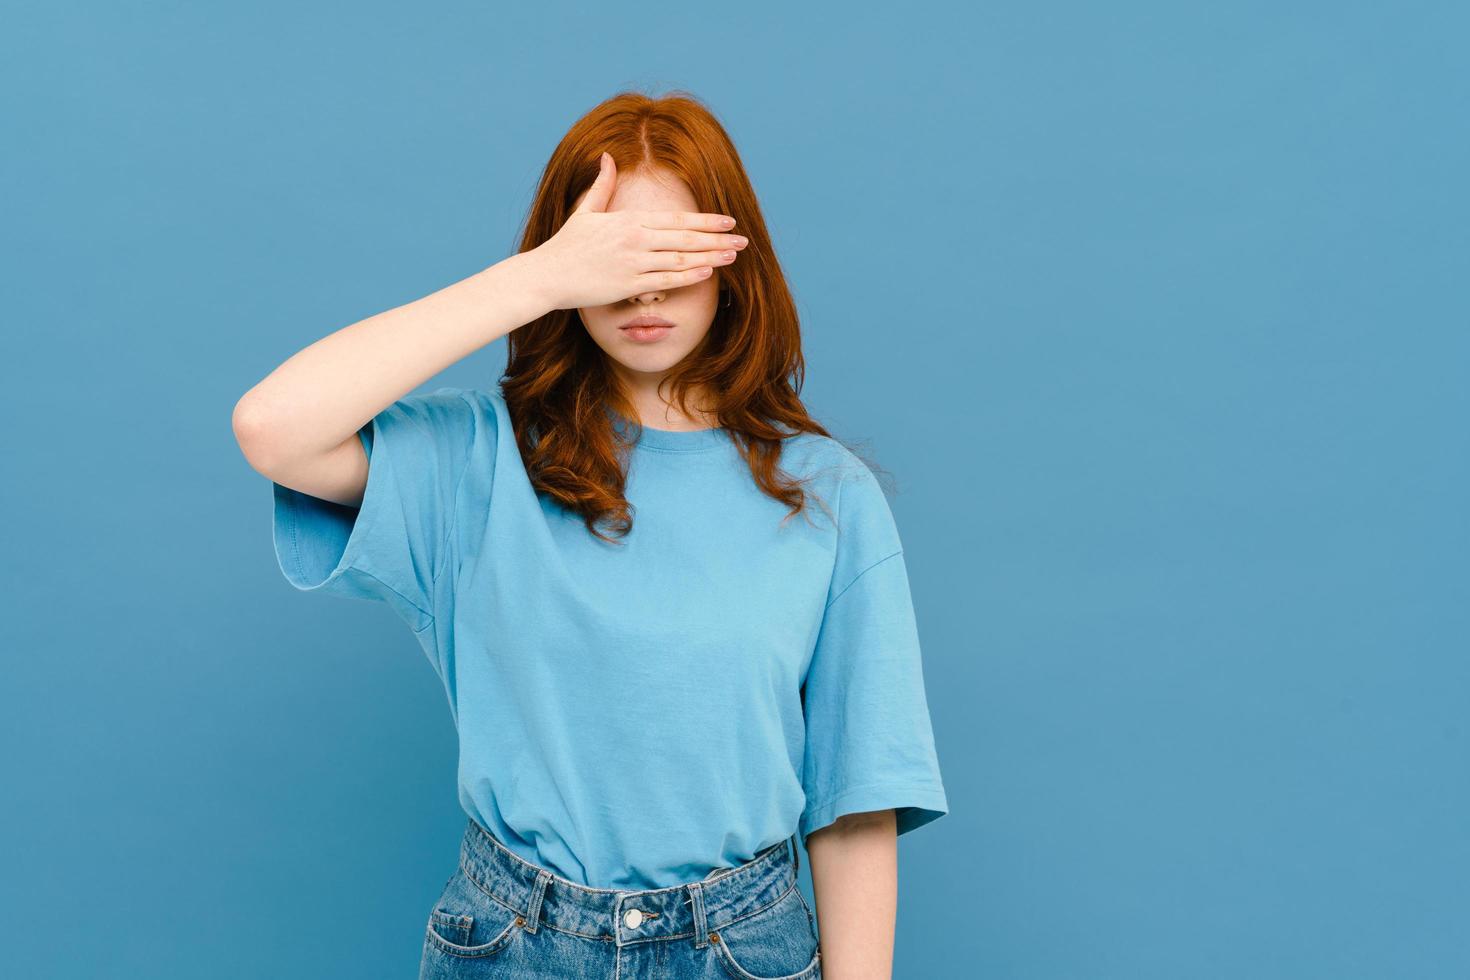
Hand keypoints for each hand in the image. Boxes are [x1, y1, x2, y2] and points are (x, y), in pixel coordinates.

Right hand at [527, 151, 746, 310]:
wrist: (546, 275)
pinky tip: (709, 272)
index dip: (706, 219)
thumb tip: (606, 156)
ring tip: (733, 255)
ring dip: (710, 256)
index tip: (728, 220)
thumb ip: (602, 185)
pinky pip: (666, 280)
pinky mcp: (628, 285)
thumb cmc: (566, 245)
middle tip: (744, 240)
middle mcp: (635, 239)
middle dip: (718, 238)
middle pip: (685, 237)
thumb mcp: (585, 210)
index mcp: (628, 220)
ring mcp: (633, 263)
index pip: (676, 218)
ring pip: (681, 258)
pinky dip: (689, 275)